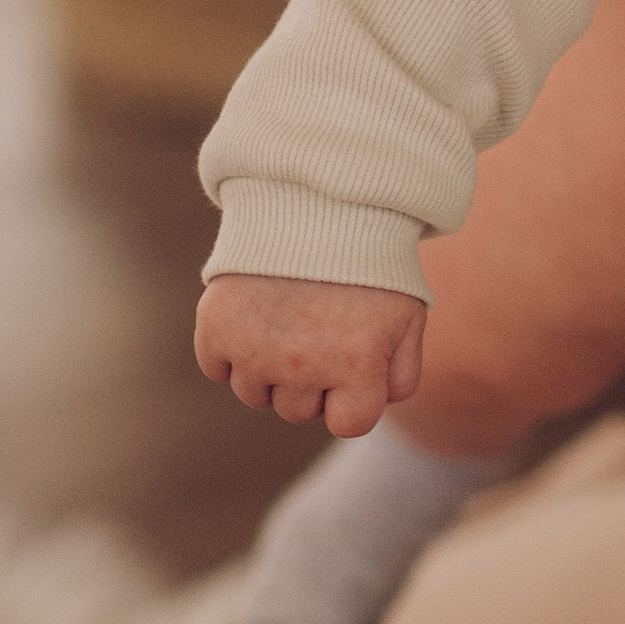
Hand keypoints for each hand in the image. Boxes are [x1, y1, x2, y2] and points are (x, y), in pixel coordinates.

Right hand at [195, 272, 425, 437]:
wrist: (318, 199)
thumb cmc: (371, 261)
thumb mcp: (408, 315)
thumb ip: (400, 375)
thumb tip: (372, 407)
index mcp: (356, 365)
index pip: (348, 425)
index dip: (350, 397)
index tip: (351, 364)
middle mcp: (303, 365)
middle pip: (296, 411)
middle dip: (309, 380)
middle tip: (318, 328)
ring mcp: (255, 350)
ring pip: (254, 394)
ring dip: (268, 366)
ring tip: (288, 314)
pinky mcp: (216, 327)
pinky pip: (216, 368)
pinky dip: (228, 349)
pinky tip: (254, 312)